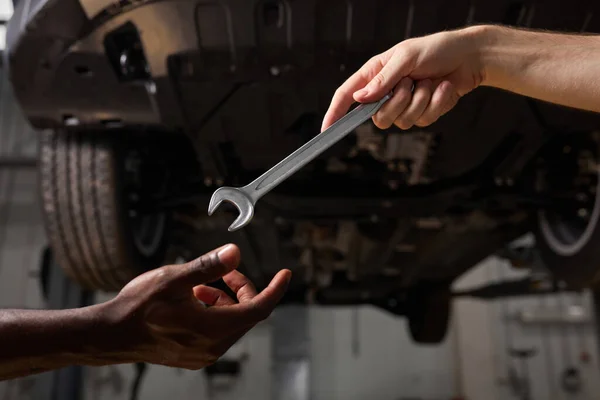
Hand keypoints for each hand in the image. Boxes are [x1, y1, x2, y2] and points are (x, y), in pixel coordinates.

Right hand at [105, 244, 290, 369]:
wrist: (111, 335)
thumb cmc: (138, 306)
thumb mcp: (175, 278)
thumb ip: (208, 266)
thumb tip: (235, 253)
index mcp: (214, 328)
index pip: (259, 308)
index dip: (275, 289)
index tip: (285, 274)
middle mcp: (213, 346)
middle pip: (246, 313)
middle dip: (240, 288)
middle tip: (222, 271)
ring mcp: (203, 354)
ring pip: (231, 321)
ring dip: (224, 299)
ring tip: (200, 285)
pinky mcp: (193, 355)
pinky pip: (218, 331)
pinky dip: (214, 312)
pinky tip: (193, 299)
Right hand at [322, 27, 485, 130]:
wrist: (469, 58)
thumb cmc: (436, 49)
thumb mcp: (406, 57)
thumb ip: (383, 79)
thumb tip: (360, 98)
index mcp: (375, 74)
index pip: (347, 96)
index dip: (335, 113)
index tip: (326, 129)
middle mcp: (386, 92)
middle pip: (377, 117)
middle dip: (397, 103)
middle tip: (411, 84)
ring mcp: (404, 105)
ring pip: (401, 121)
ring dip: (420, 101)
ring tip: (429, 82)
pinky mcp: (422, 113)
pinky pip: (422, 121)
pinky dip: (435, 104)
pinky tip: (442, 89)